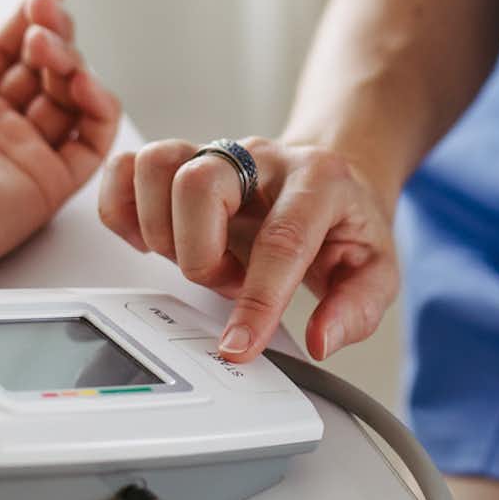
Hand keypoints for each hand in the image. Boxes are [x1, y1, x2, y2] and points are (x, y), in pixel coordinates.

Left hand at [0, 0, 121, 284]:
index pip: (10, 43)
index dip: (34, 7)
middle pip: (45, 64)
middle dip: (52, 27)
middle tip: (42, 10)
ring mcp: (23, 152)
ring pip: (71, 95)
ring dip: (70, 59)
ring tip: (45, 45)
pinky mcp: (49, 183)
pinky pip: (92, 141)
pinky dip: (100, 108)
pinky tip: (83, 82)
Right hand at [97, 137, 398, 362]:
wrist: (332, 176)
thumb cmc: (346, 225)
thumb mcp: (375, 270)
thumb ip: (355, 308)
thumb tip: (321, 339)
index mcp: (318, 181)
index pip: (280, 239)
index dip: (256, 300)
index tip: (239, 345)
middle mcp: (261, 158)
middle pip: (200, 183)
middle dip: (200, 254)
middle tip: (227, 281)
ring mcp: (216, 154)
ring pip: (158, 166)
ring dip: (164, 230)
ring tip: (199, 258)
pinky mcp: (181, 160)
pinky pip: (126, 167)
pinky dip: (123, 208)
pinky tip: (152, 240)